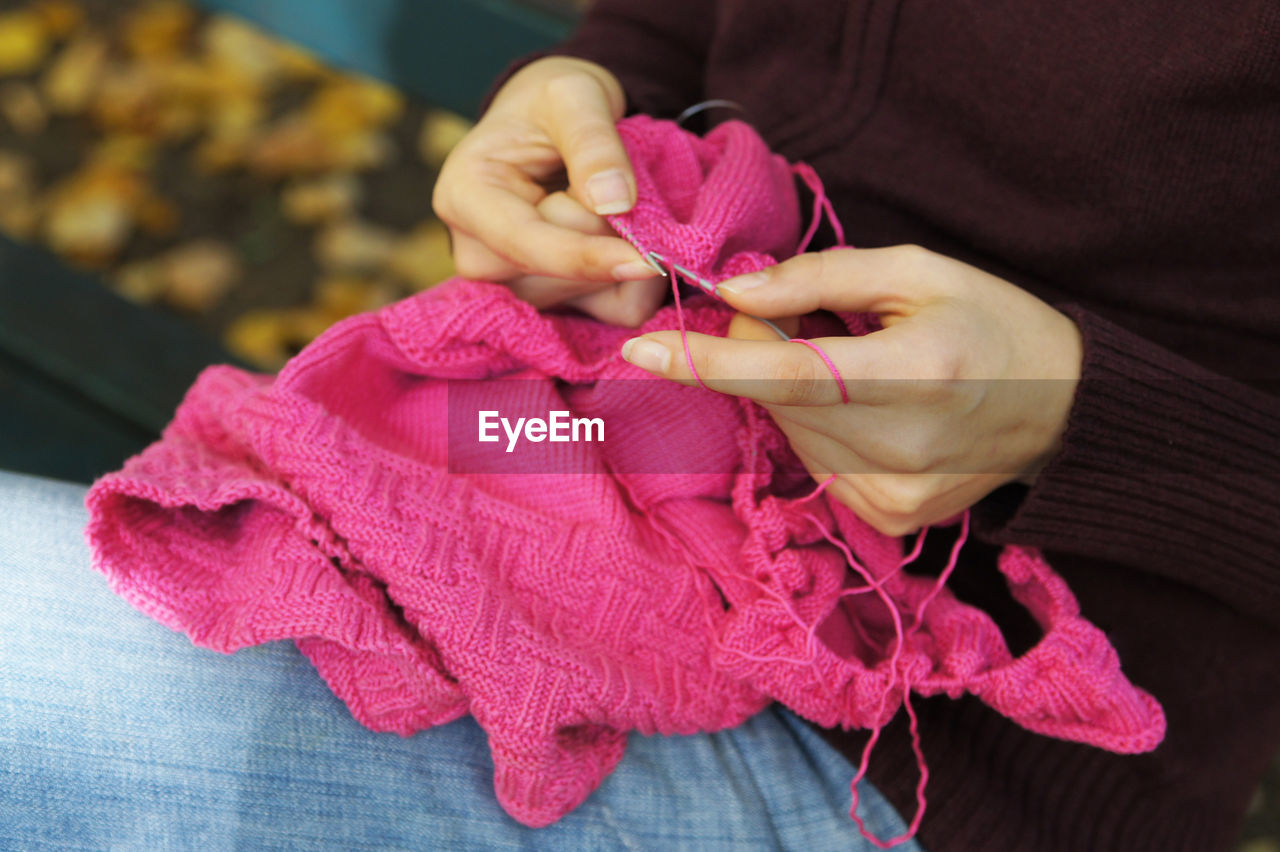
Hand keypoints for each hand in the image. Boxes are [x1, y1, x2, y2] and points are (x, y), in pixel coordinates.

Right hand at [432, 56, 665, 325]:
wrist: (551, 125)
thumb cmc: (552, 104)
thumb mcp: (573, 96)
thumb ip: (592, 142)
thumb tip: (615, 203)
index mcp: (464, 199)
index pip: (526, 244)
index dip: (586, 256)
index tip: (647, 259)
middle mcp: (478, 254)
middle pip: (563, 275)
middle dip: (606, 234)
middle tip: (609, 179)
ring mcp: (512, 285)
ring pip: (592, 293)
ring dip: (620, 249)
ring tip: (606, 198)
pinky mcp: (553, 301)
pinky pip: (615, 309)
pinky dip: (638, 280)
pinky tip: (625, 236)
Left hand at [619, 245, 1083, 534]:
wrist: (1063, 409)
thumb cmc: (992, 322)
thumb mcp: (919, 271)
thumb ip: (822, 277)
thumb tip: (733, 293)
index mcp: (918, 373)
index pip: (790, 375)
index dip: (709, 363)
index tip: (642, 347)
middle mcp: (904, 447)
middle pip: (781, 402)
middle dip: (760, 356)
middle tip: (796, 319)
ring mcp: (898, 495)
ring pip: (794, 436)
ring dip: (794, 394)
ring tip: (854, 365)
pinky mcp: (894, 520)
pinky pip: (820, 466)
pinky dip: (822, 430)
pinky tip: (869, 410)